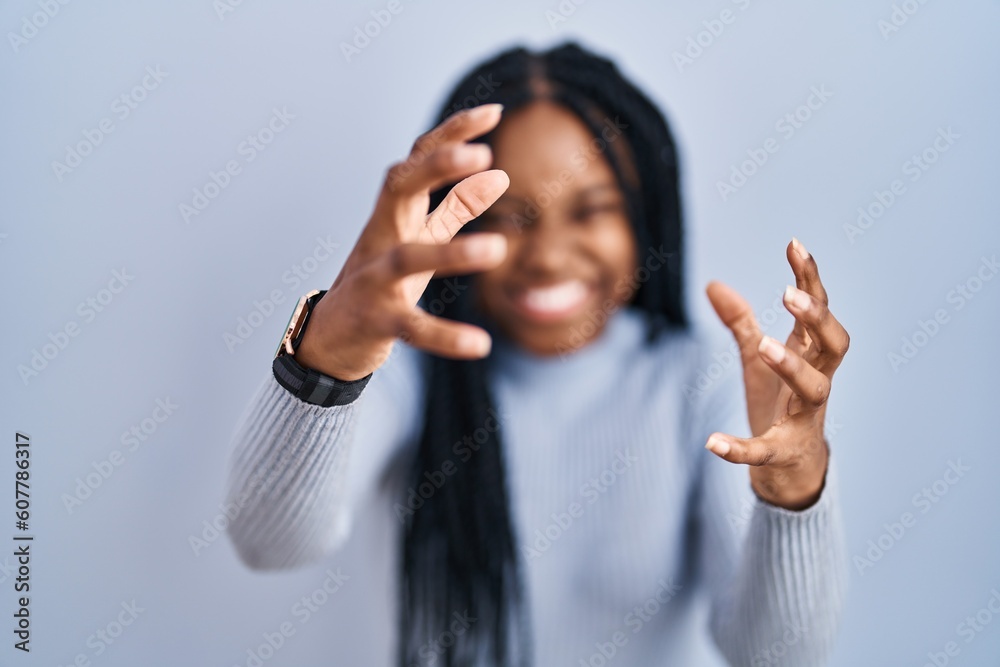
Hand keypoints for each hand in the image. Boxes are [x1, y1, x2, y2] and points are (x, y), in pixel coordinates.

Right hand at [295, 104, 509, 380]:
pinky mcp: (378, 321)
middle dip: (436, 166)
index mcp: (394, 213)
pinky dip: (445, 337)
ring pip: (408, 257)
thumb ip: (457, 206)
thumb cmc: (381, 279)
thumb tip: (499, 174)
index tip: (492, 112)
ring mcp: (376, 278)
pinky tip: (481, 346)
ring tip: (498, 249)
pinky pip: (412, 328)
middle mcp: (381, 237)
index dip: (452, 134)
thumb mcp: (420, 237)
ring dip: (452, 252)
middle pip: (399, 187)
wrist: (331, 338)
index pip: (418, 160)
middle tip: (480, 154)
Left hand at [704, 238, 849, 510]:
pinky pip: (765, 450)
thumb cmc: (780, 404)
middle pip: (834, 344)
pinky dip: (740, 448)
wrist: (790, 470)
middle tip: (788, 295)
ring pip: (814, 389)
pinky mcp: (785, 452)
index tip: (795, 244)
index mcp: (811, 356)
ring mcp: (805, 418)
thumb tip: (713, 283)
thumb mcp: (758, 359)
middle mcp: (817, 382)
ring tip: (765, 346)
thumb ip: (741, 323)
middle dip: (816, 318)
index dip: (810, 278)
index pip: (818, 311)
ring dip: (792, 366)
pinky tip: (712, 442)